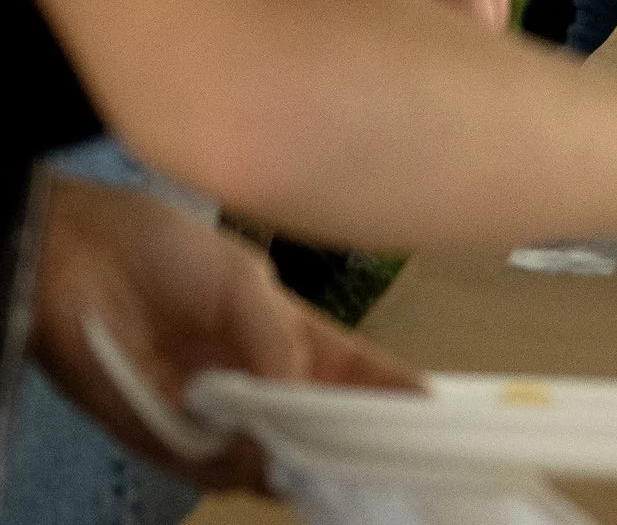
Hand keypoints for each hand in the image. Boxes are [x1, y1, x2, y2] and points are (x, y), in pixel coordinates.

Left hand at [33, 178, 417, 491]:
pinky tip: (257, 453)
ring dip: (297, 463)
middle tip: (391, 460)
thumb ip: (274, 335)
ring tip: (329, 461)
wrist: (76, 257)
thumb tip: (296, 393)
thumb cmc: (168, 253)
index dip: (396, 396)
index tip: (436, 415)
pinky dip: (234, 466)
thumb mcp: (243, 280)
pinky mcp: (158, 438)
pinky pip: (207, 468)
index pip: (358, 378)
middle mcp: (258, 388)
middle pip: (321, 431)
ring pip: (268, 461)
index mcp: (292, 342)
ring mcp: (211, 418)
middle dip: (355, 448)